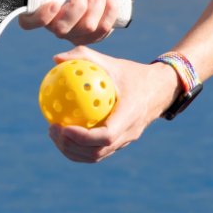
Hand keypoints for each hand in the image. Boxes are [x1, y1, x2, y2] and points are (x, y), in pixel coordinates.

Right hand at [19, 0, 128, 44]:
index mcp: (42, 10)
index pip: (29, 23)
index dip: (39, 18)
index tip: (54, 3)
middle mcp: (55, 26)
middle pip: (61, 29)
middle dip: (77, 7)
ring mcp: (74, 35)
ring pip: (86, 27)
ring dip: (96, 3)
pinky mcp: (92, 38)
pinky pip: (102, 29)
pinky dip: (109, 9)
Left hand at [47, 46, 181, 162]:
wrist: (160, 89)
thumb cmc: (132, 73)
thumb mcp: (111, 62)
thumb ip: (84, 57)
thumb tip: (55, 59)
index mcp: (130, 115)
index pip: (106, 135)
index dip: (83, 137)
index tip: (63, 127)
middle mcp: (129, 133)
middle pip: (97, 152)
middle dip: (71, 146)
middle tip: (52, 129)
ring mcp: (125, 141)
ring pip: (96, 156)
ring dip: (72, 150)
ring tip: (53, 133)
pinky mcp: (120, 143)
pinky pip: (97, 151)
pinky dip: (78, 147)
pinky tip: (63, 132)